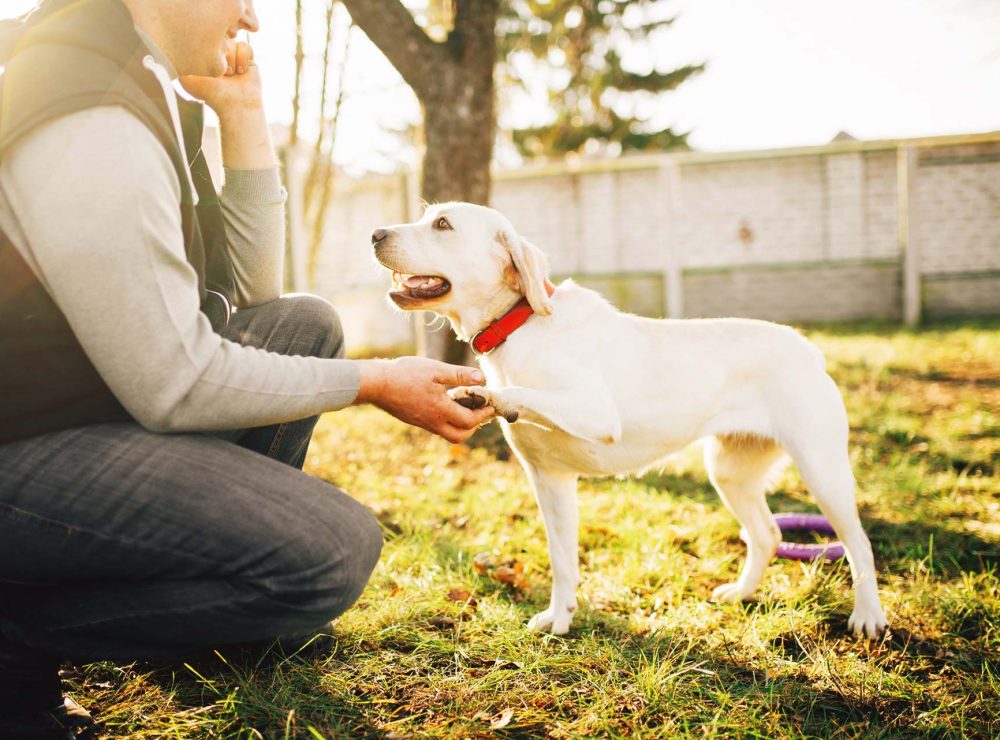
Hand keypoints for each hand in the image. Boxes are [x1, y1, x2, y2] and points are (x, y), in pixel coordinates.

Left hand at [179, 39, 261, 118]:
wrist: (235, 105)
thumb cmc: (211, 94)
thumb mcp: (186, 80)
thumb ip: (177, 63)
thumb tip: (169, 48)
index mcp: (203, 56)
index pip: (203, 37)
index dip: (207, 50)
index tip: (207, 67)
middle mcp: (218, 54)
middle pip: (219, 37)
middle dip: (221, 56)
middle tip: (221, 74)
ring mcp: (233, 55)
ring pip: (232, 42)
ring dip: (231, 60)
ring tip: (231, 75)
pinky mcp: (248, 58)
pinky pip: (245, 45)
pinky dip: (242, 59)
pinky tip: (241, 72)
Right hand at [355, 357, 494, 443]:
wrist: (377, 384)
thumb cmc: (406, 374)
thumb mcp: (436, 370)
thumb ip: (460, 375)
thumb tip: (481, 379)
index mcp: (441, 410)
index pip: (470, 421)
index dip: (483, 413)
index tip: (490, 404)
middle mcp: (433, 422)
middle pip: (461, 435)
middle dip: (474, 426)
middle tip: (479, 410)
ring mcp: (423, 423)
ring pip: (448, 433)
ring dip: (461, 424)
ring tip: (464, 405)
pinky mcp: (415, 420)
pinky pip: (437, 426)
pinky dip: (448, 420)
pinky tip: (446, 403)